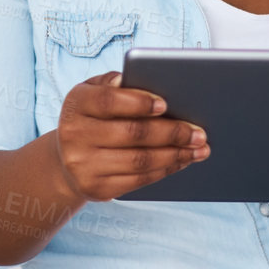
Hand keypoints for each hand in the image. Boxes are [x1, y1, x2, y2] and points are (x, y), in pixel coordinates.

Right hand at [53, 72, 208, 201]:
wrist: (68, 158)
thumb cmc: (94, 117)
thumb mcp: (96, 93)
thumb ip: (117, 84)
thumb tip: (147, 81)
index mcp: (77, 103)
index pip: (108, 101)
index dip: (138, 102)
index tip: (165, 104)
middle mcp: (74, 135)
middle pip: (131, 133)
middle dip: (172, 133)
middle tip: (200, 133)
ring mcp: (82, 165)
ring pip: (139, 160)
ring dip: (175, 155)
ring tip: (199, 149)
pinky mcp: (96, 188)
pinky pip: (138, 180)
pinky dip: (165, 170)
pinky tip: (182, 161)